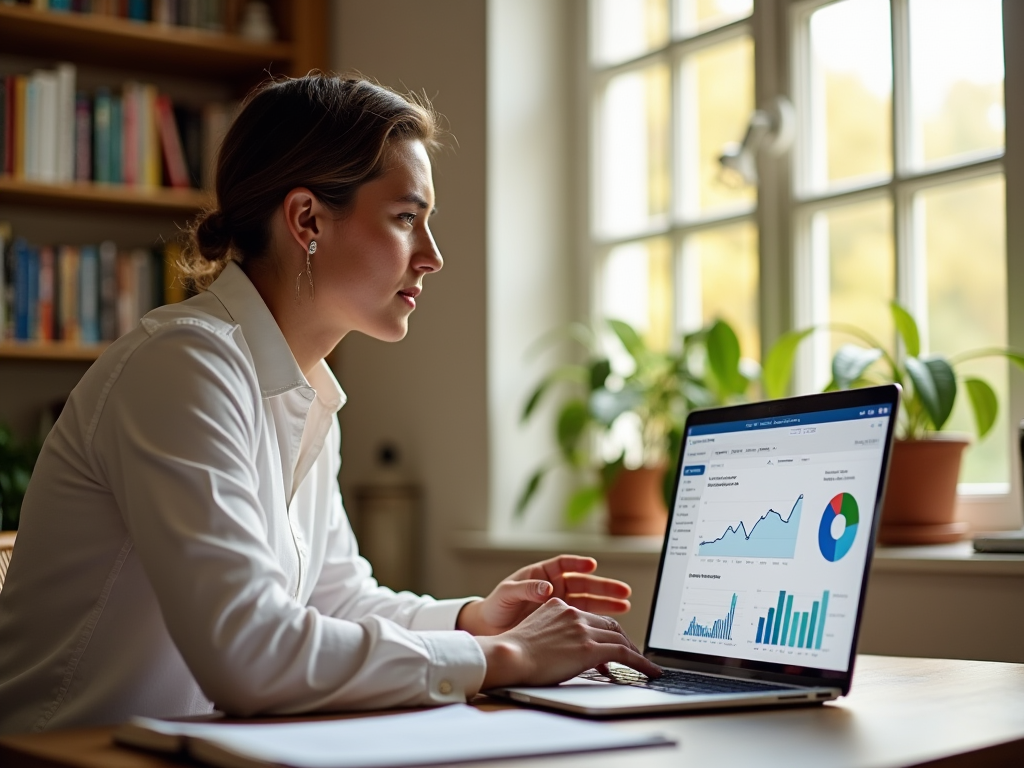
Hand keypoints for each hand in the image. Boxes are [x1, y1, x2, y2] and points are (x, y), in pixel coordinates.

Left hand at [456, 554, 631, 635]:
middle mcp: (555, 587)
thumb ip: (526, 590)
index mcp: (542, 574)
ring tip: (625, 606)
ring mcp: (560, 605)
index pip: (565, 564)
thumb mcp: (507, 594)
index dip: (579, 563)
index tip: (591, 565)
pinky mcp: (562, 623)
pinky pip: (583, 621)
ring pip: (588, 602)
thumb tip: (547, 588)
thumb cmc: (495, 607)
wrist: (489, 630)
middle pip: (584, 584)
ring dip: (606, 604)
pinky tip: (609, 626)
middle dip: (603, 587)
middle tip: (622, 591)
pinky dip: (596, 623)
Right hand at [474, 598, 661, 688]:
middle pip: (609, 624)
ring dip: (636, 652)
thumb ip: (555, 635)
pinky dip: (640, 662)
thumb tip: (567, 651)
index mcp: (559, 606)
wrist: (509, 656)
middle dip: (624, 639)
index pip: (591, 617)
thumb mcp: (536, 633)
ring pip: (619, 637)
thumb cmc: (514, 654)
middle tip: (635, 653)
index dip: (606, 630)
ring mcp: (582, 628)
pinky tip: (649, 671)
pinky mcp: (590, 646)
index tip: (614, 641)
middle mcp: (573, 613)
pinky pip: (624, 652)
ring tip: (646, 665)